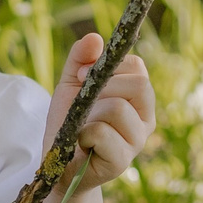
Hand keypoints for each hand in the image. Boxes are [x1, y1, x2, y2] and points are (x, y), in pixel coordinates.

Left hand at [42, 34, 153, 196]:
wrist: (57, 165)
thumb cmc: (69, 123)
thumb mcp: (71, 86)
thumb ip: (80, 60)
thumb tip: (94, 37)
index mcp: (138, 98)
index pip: (138, 68)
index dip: (109, 66)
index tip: (83, 75)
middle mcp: (145, 119)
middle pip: (138, 85)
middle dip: (103, 86)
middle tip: (82, 101)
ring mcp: (137, 141)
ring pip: (117, 108)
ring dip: (89, 114)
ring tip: (82, 127)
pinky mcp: (123, 161)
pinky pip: (102, 132)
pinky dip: (83, 134)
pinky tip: (81, 143)